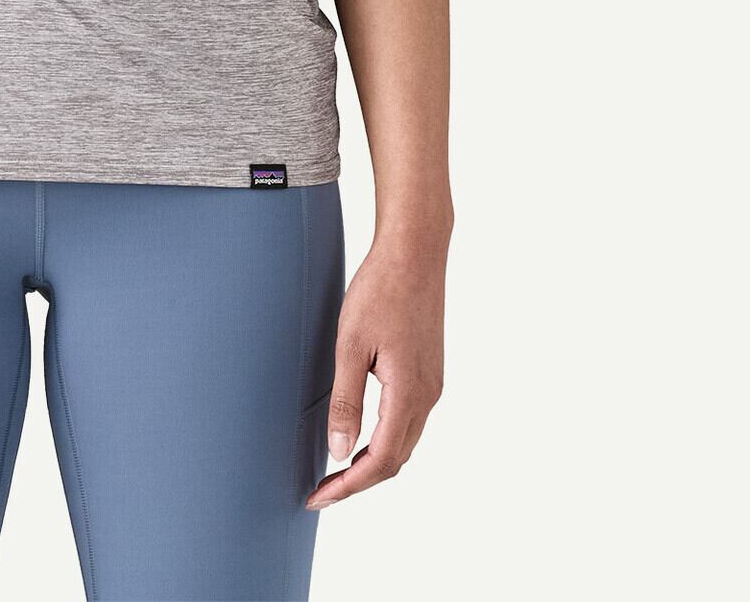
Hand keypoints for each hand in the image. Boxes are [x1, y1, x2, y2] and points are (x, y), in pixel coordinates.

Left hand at [306, 239, 445, 508]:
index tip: (317, 497)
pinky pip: (408, 421)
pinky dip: (384, 439)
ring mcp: (432, 384)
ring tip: (335, 469)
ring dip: (372, 462)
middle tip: (321, 489)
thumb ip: (346, 401)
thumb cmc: (380, 290)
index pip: (380, 461)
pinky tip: (360, 435)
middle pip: (395, 460)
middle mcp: (428, 396)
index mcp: (409, 393)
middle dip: (358, 481)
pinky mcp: (429, 371)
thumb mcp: (351, 345)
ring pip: (404, 442)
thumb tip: (339, 452)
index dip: (348, 486)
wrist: (415, 252)